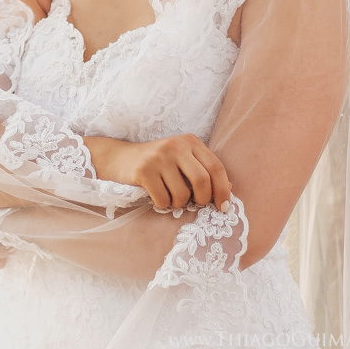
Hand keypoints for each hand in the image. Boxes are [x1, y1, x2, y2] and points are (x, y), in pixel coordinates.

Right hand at [85, 133, 231, 211]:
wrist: (120, 158)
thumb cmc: (158, 164)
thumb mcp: (182, 160)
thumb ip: (203, 170)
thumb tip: (228, 189)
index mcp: (190, 141)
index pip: (216, 167)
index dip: (223, 190)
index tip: (224, 207)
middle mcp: (175, 145)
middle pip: (202, 181)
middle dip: (203, 199)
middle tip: (196, 204)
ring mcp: (159, 157)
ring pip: (182, 194)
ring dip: (178, 203)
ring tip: (170, 196)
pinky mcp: (144, 170)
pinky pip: (163, 199)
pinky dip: (163, 204)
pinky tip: (157, 196)